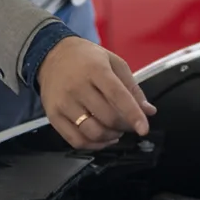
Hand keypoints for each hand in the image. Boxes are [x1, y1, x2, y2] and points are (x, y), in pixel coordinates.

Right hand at [36, 37, 156, 149]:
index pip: (117, 96)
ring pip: (92, 132)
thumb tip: (149, 111)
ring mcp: (63, 103)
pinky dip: (93, 145)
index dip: (133, 114)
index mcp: (95, 69)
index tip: (144, 128)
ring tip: (115, 130)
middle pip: (107, 117)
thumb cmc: (86, 58)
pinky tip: (101, 138)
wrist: (51, 54)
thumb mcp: (113, 62)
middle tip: (129, 124)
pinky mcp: (53, 115)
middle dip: (124, 126)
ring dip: (110, 137)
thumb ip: (132, 87)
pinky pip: (75, 140)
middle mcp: (77, 86)